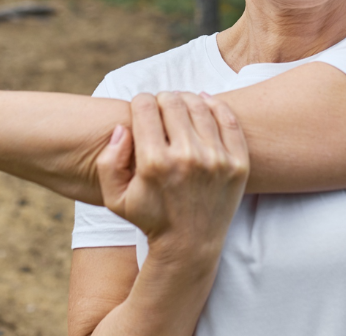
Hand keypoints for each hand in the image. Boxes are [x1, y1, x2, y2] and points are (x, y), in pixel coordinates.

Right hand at [96, 91, 249, 261]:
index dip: (139, 102)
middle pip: (172, 102)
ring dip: (186, 100)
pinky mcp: (238, 163)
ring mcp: (216, 160)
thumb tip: (121, 128)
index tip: (141, 109)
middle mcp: (187, 158)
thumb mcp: (115, 197)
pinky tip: (204, 104)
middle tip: (160, 108)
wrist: (190, 245)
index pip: (145, 107)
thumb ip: (107, 161)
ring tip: (180, 107)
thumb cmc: (150, 217)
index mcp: (154, 163)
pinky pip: (228, 119)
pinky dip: (215, 106)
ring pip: (199, 106)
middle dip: (161, 99)